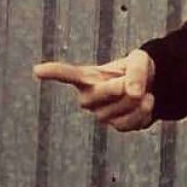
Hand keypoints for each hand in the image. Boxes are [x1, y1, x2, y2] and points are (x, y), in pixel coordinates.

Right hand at [33, 47, 155, 130]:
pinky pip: (131, 122)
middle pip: (102, 91)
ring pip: (121, 107)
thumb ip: (136, 70)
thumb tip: (134, 92)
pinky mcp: (116, 126)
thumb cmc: (136, 69)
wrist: (149, 87)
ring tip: (142, 90)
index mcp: (85, 77)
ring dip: (139, 98)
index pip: (67, 74)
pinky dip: (144, 111)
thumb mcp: (139, 60)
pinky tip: (146, 102)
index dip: (53, 72)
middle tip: (132, 80)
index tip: (37, 71)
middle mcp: (87, 98)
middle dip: (122, 85)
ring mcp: (100, 114)